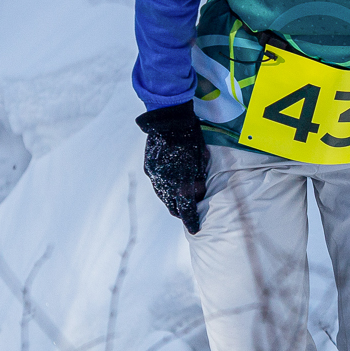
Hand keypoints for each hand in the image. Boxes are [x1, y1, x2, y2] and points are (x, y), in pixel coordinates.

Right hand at [135, 103, 208, 233]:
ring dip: (171, 198)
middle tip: (188, 211)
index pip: (186, 210)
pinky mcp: (148, 168)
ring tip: (179, 197)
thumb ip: (198, 180)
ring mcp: (154, 176)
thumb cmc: (191, 139)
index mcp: (181, 182)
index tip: (195, 229)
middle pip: (172, 206)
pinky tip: (171, 181)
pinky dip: (164, 186)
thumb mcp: (200, 161)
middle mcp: (165, 183)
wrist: (169, 121)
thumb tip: (197, 194)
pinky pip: (157, 183)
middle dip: (181, 210)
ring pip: (163, 195)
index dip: (191, 221)